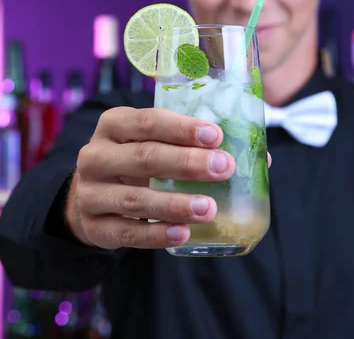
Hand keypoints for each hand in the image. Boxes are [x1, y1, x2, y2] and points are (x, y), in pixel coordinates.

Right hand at [66, 107, 270, 249]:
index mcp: (114, 124)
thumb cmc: (135, 161)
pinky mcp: (93, 227)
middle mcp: (96, 155)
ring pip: (135, 199)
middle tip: (224, 168)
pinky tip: (183, 232)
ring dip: (175, 203)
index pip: (147, 120)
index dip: (182, 128)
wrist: (91, 196)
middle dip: (187, 163)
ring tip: (209, 208)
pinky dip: (156, 235)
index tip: (216, 135)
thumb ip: (193, 144)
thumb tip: (261, 157)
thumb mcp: (151, 142)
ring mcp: (90, 193)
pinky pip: (126, 233)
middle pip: (143, 157)